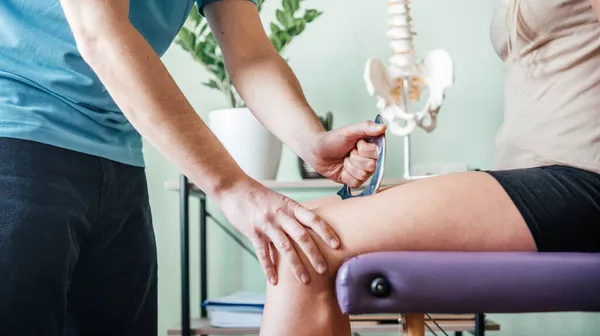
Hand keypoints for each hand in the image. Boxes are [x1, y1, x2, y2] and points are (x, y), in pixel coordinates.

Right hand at [218, 178, 340, 284]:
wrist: (234, 189)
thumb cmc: (259, 196)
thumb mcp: (280, 202)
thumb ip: (293, 216)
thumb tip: (309, 231)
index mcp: (290, 206)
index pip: (313, 219)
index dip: (326, 231)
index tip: (337, 244)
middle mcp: (281, 215)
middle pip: (302, 236)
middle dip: (314, 254)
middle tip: (324, 269)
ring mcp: (267, 224)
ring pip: (285, 248)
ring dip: (296, 266)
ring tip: (305, 280)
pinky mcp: (253, 232)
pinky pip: (263, 253)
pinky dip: (269, 268)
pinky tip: (274, 281)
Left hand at [310, 120, 386, 187]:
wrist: (317, 152)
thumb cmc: (333, 140)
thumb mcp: (349, 130)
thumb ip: (366, 127)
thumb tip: (383, 127)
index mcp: (372, 147)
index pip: (376, 152)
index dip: (363, 149)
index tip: (356, 143)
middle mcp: (371, 160)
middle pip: (371, 166)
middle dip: (354, 158)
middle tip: (348, 152)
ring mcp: (363, 172)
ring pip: (362, 175)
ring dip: (349, 166)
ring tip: (344, 160)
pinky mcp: (354, 181)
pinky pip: (355, 183)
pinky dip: (345, 176)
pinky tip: (342, 169)